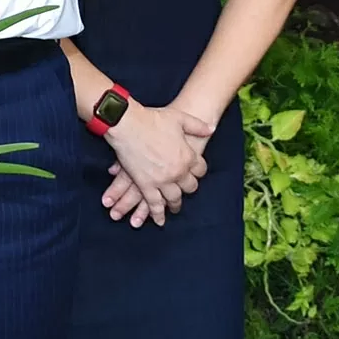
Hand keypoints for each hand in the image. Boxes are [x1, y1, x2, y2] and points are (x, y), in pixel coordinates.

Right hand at [104, 101, 214, 226]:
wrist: (128, 124)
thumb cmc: (152, 119)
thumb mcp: (179, 118)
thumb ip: (197, 125)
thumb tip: (210, 129)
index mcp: (188, 156)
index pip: (200, 169)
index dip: (198, 170)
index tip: (195, 171)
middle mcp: (178, 172)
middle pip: (189, 186)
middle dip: (188, 188)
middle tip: (185, 189)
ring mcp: (162, 180)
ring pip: (173, 198)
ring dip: (175, 204)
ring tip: (174, 207)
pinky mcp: (145, 184)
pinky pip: (154, 203)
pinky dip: (157, 213)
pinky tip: (159, 220)